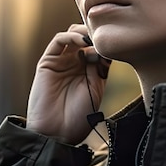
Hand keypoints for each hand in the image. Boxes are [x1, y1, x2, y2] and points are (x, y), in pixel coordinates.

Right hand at [26, 24, 110, 144]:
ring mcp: (61, 61)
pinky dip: (71, 36)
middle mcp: (75, 63)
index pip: (99, 46)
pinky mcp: (47, 62)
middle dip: (97, 33)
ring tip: (95, 38)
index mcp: (90, 70)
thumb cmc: (79, 117)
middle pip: (86, 37)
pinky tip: (83, 41)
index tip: (118, 44)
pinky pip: (59, 41)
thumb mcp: (96, 88)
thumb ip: (100, 67)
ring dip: (85, 32)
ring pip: (73, 34)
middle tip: (106, 35)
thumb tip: (104, 47)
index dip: (107, 42)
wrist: (58, 133)